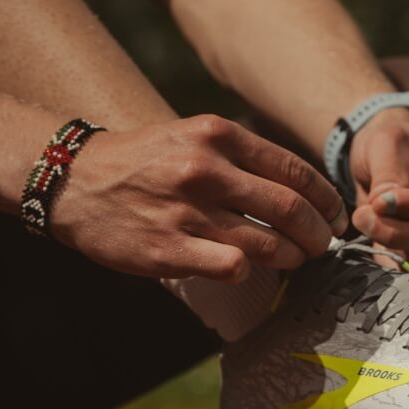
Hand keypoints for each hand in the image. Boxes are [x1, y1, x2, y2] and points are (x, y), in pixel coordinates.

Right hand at [54, 114, 346, 281]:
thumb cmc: (145, 161)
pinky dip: (250, 271)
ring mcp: (187, 212)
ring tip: (296, 259)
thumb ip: (244, 157)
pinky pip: (233, 267)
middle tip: (325, 244)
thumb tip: (303, 188)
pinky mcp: (169, 249)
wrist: (73, 180)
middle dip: (319, 233)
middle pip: (291, 208)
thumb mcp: (194, 137)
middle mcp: (205, 170)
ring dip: (294, 256)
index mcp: (218, 136)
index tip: (336, 214)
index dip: (326, 198)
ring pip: (268, 243)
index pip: (295, 170)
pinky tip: (249, 269)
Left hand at [349, 112, 408, 282]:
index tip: (377, 203)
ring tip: (369, 224)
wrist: (387, 160)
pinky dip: (402, 262)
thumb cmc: (393, 145)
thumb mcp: (386, 144)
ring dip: (398, 248)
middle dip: (399, 232)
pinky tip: (380, 240)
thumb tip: (384, 210)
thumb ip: (388, 176)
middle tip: (361, 217)